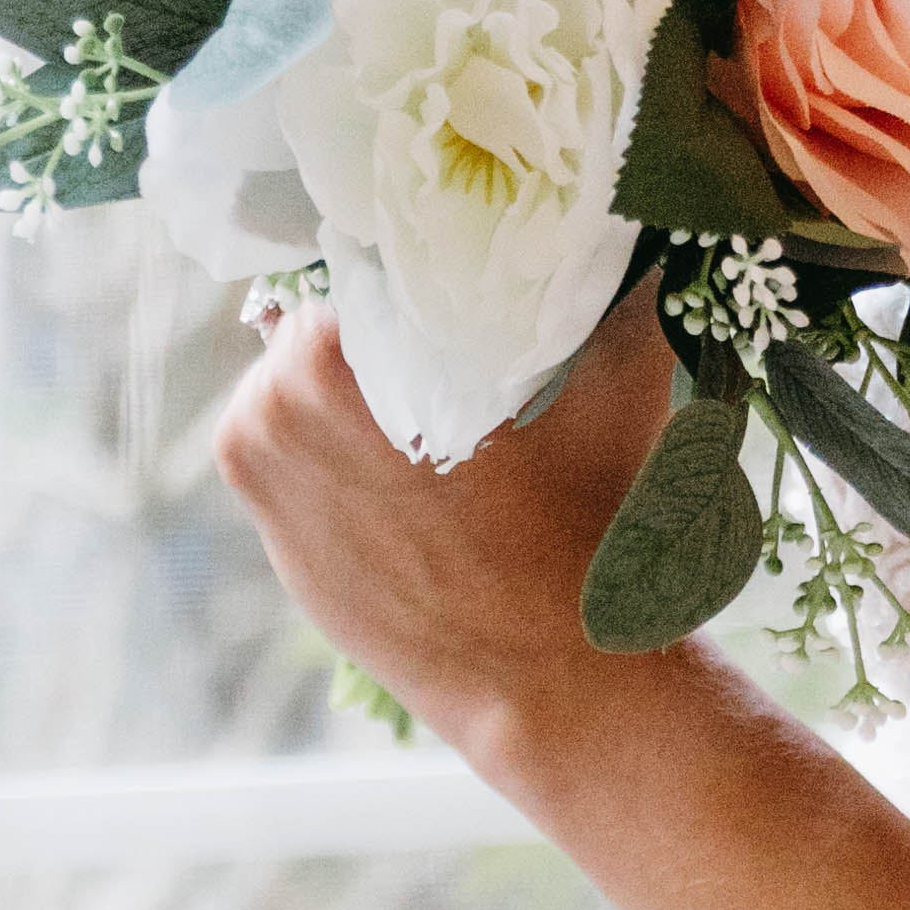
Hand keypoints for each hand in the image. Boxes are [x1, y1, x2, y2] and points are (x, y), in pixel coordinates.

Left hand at [213, 276, 681, 762]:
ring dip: (351, 395)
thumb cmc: (591, 530)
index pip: (351, 264)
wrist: (561, 682)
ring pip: (299, 400)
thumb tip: (642, 227)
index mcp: (326, 356)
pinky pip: (305, 474)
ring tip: (436, 407)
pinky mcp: (283, 550)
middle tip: (454, 340)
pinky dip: (346, 464)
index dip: (412, 266)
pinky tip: (420, 476)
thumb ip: (625, 291)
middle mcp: (271, 416)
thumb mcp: (617, 386)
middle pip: (318, 330)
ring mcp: (267, 491)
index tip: (464, 275)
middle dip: (379, 332)